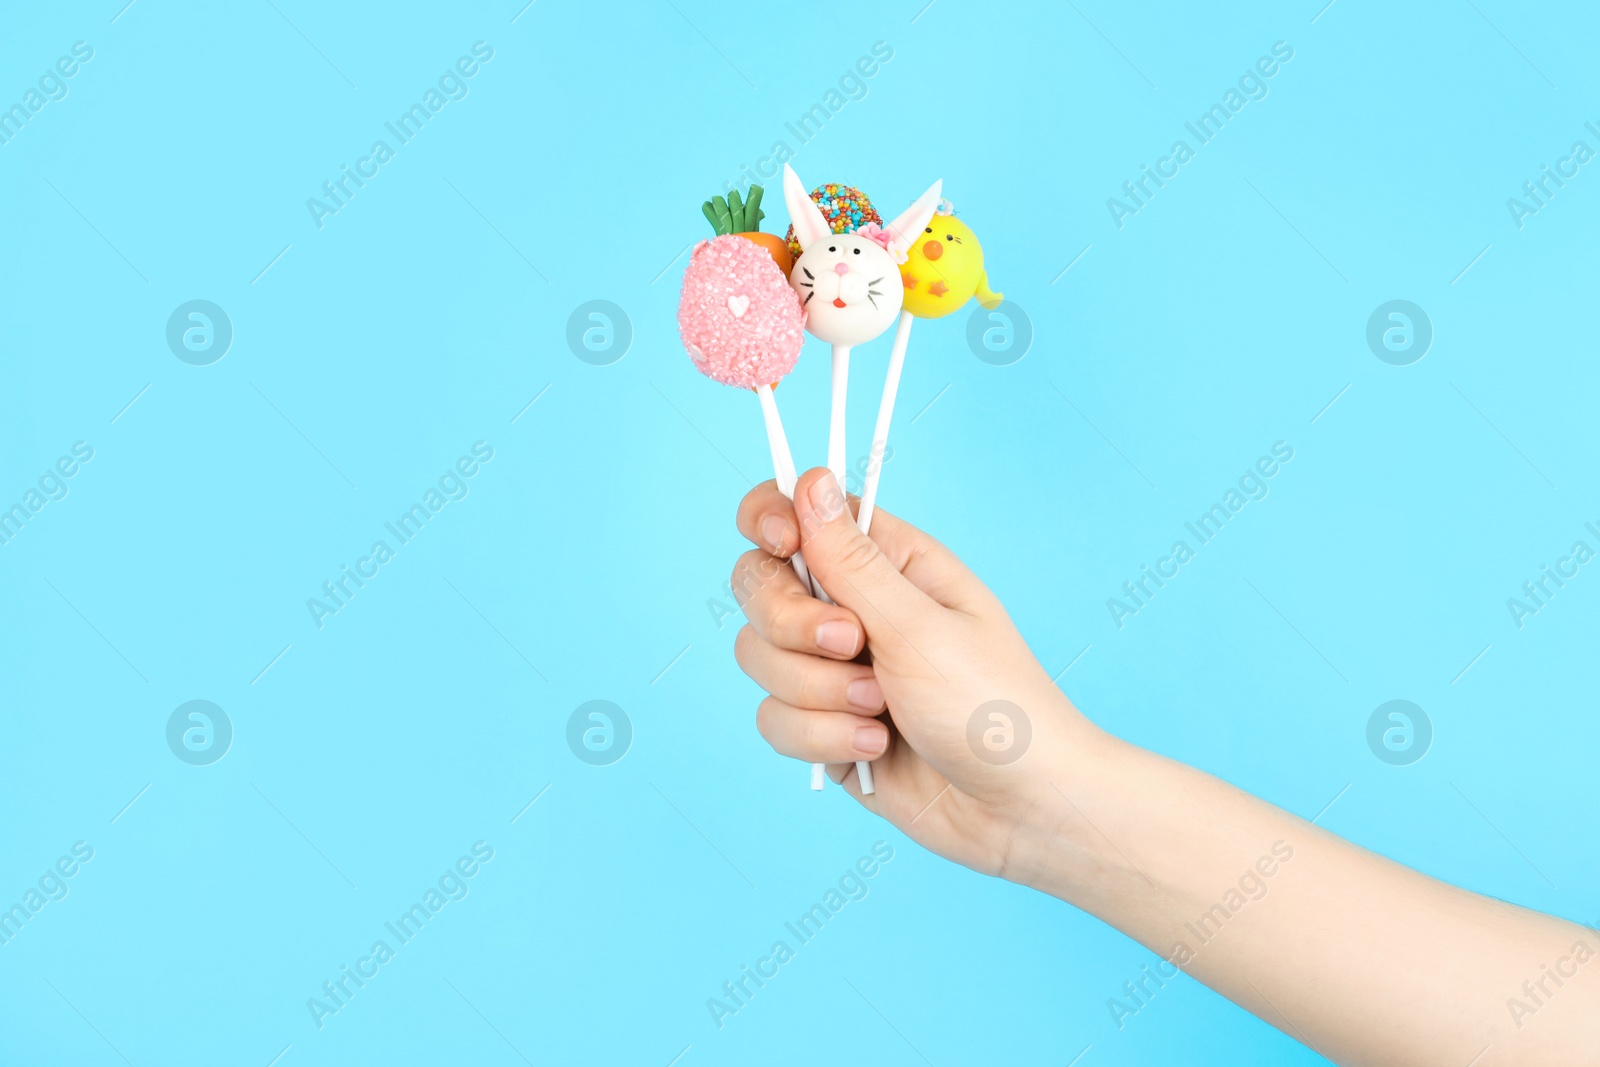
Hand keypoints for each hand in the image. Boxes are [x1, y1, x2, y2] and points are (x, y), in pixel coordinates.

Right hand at [730, 467, 1106, 877]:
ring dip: (817, 693)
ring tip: (882, 712)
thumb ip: (851, 563)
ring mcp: (833, 671)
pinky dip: (821, 738)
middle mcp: (853, 609)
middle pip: (759, 586)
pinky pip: (773, 719)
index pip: (797, 512)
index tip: (782, 545)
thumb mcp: (921, 626)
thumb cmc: (994, 706)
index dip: (770, 519)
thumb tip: (810, 480)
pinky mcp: (821, 727)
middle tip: (854, 646)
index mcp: (887, 563)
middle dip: (793, 625)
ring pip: (759, 657)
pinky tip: (876, 748)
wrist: (1019, 810)